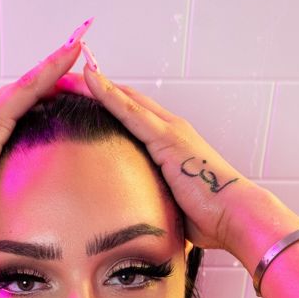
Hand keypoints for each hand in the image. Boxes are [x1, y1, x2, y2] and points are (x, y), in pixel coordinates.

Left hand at [72, 63, 276, 256]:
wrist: (234, 215)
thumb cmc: (210, 216)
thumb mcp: (172, 207)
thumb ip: (155, 203)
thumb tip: (141, 223)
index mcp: (172, 146)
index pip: (134, 119)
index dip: (109, 107)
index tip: (82, 101)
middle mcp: (171, 131)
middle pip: (126, 103)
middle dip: (96, 90)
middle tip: (65, 81)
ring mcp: (169, 131)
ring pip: (125, 100)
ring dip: (95, 86)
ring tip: (64, 74)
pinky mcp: (166, 137)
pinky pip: (130, 111)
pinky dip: (108, 93)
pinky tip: (89, 80)